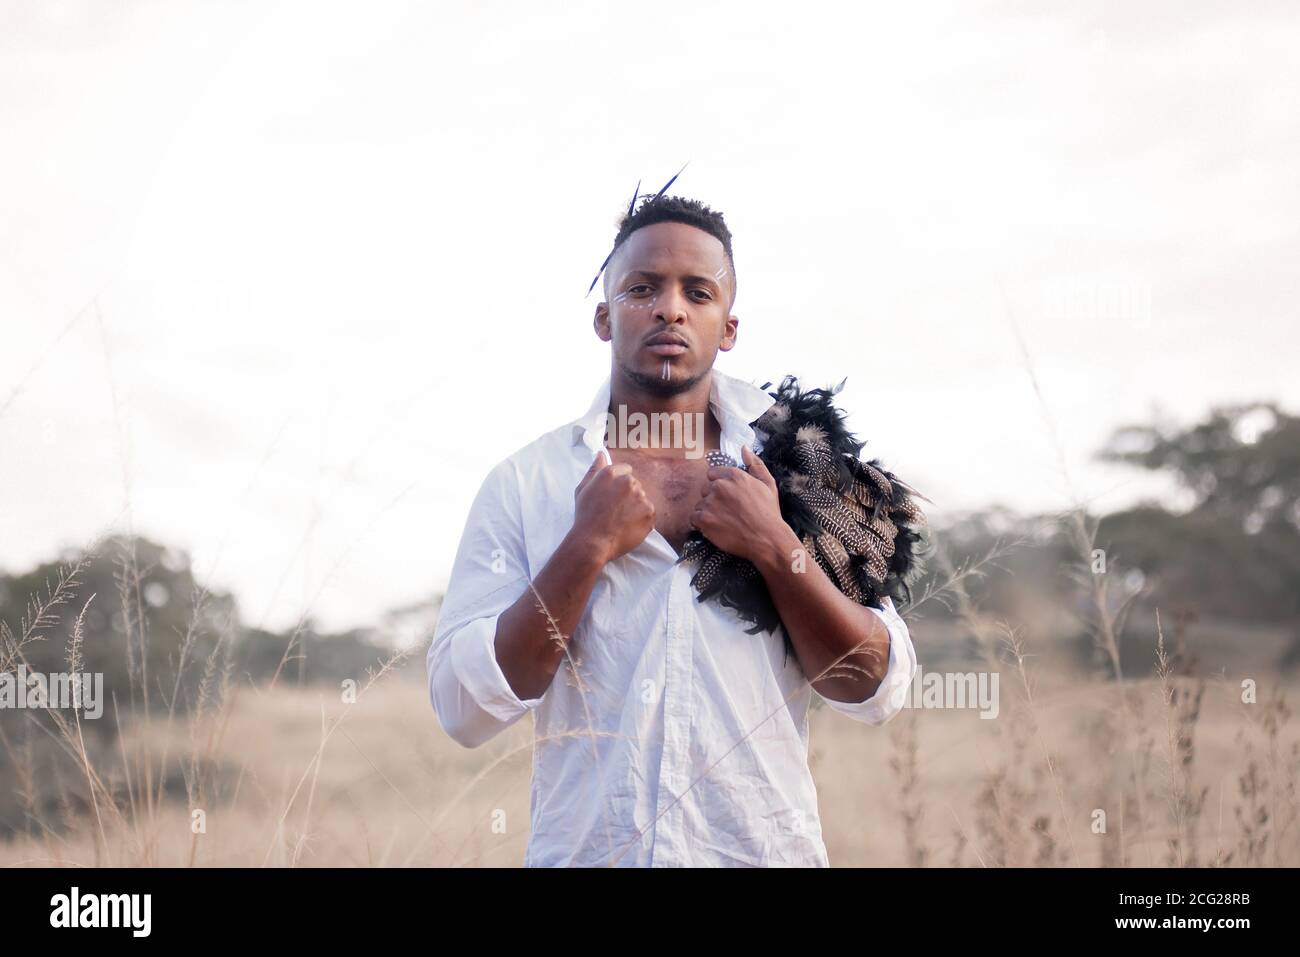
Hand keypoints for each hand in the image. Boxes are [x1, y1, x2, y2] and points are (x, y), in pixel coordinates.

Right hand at [572, 449, 655, 563]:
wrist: (593, 542)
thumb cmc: (585, 516)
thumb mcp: (582, 489)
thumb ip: (594, 470)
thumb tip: (601, 453)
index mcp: (611, 473)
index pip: (625, 470)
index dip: (619, 483)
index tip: (613, 496)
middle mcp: (628, 482)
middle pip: (635, 485)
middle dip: (628, 495)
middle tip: (615, 511)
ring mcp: (641, 497)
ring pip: (642, 499)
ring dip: (635, 507)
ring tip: (621, 520)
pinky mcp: (650, 513)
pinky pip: (649, 513)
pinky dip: (642, 520)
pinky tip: (628, 526)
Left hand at [690, 445, 785, 559]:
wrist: (767, 539)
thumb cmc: (769, 513)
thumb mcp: (768, 484)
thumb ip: (755, 464)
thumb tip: (744, 448)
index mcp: (734, 475)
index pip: (712, 474)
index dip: (720, 487)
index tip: (728, 498)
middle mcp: (720, 486)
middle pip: (705, 489)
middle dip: (713, 499)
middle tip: (728, 512)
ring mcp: (710, 503)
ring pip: (700, 504)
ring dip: (708, 512)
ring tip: (724, 522)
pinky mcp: (704, 519)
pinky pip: (694, 518)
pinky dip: (701, 524)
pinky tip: (716, 528)